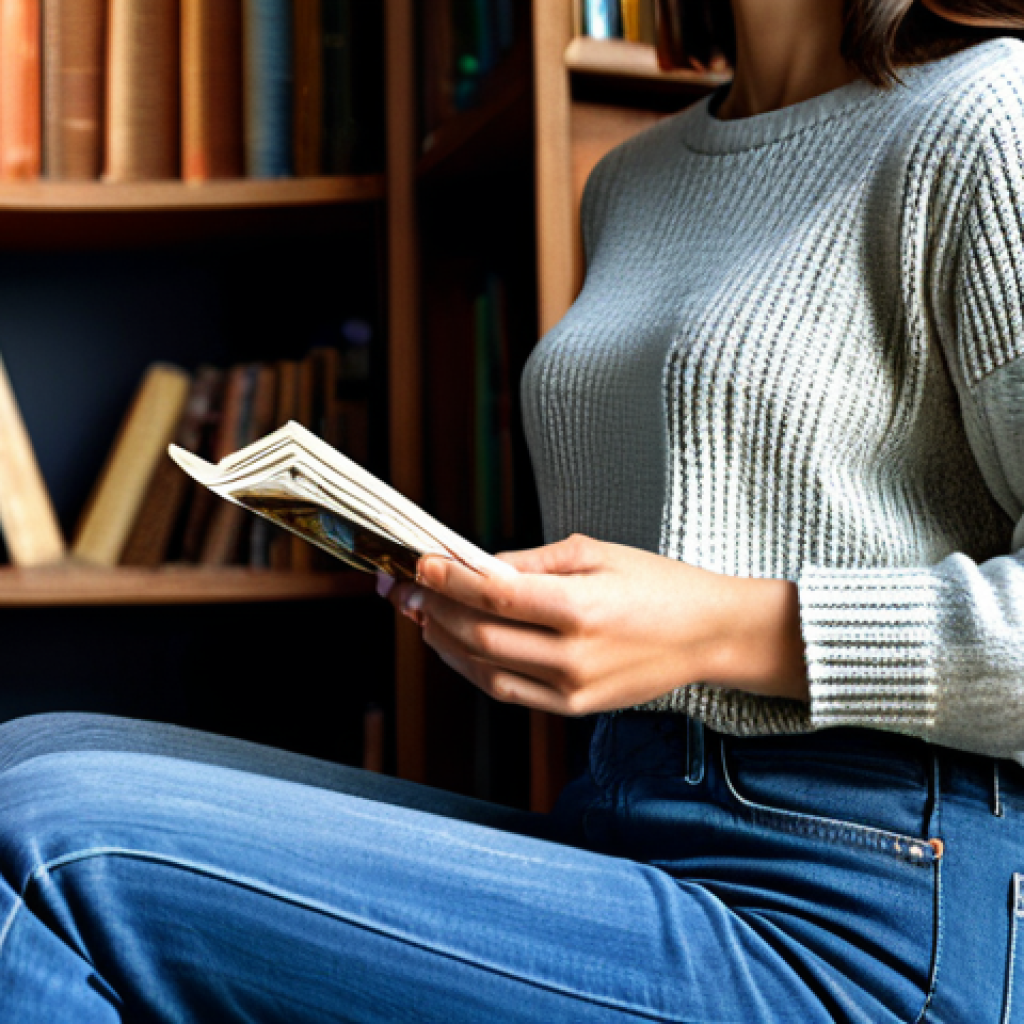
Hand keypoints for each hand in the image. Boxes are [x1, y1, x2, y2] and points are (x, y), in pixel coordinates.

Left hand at [384, 534, 807, 715]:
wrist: (708, 634)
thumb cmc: (657, 585)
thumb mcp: (596, 553)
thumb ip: (531, 561)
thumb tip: (477, 566)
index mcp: (580, 608)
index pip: (494, 594)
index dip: (448, 579)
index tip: (419, 562)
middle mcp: (572, 656)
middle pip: (479, 636)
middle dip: (433, 609)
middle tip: (403, 588)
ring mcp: (572, 689)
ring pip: (485, 671)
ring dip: (444, 643)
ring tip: (420, 616)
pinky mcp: (574, 708)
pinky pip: (508, 693)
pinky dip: (473, 670)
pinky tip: (455, 646)